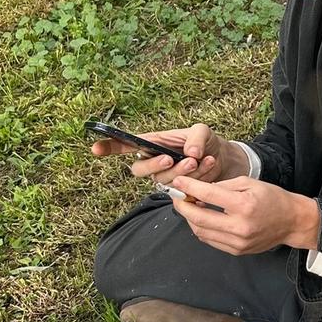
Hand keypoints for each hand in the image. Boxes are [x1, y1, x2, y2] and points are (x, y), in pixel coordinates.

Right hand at [90, 122, 249, 184]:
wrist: (225, 159)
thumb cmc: (207, 142)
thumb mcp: (203, 131)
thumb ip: (196, 137)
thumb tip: (190, 152)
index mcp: (153, 144)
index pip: (126, 145)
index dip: (110, 147)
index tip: (95, 149)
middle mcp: (154, 163)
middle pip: (139, 170)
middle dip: (154, 166)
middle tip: (171, 159)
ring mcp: (165, 179)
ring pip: (163, 180)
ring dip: (182, 171)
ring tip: (200, 160)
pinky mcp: (179, 191)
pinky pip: (181, 189)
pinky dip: (198, 177)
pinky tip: (208, 165)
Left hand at [170, 176, 320, 255]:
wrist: (291, 221)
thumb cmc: (272, 198)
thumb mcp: (250, 183)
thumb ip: (224, 186)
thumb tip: (200, 190)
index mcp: (244, 205)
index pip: (208, 195)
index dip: (189, 187)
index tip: (178, 182)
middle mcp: (239, 226)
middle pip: (198, 218)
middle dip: (182, 206)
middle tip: (177, 196)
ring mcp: (237, 242)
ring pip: (201, 232)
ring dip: (190, 219)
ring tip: (189, 206)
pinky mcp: (237, 251)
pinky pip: (211, 240)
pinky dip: (202, 229)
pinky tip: (201, 218)